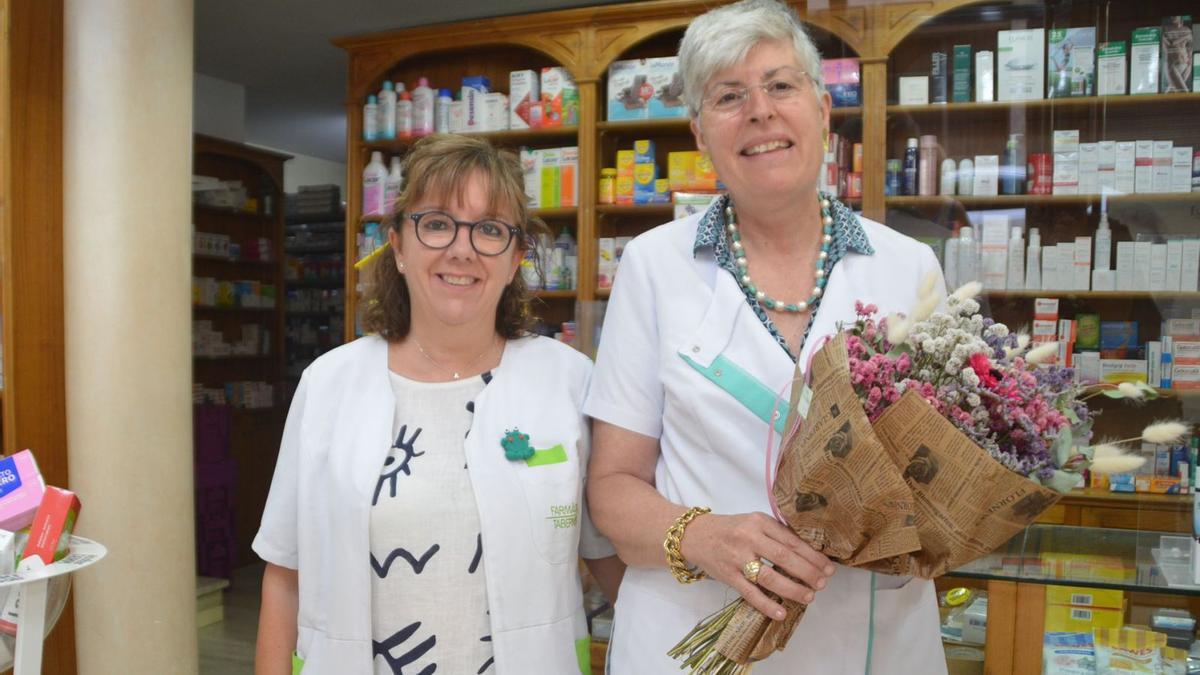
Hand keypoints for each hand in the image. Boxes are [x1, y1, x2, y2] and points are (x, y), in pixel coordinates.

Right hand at [680, 512, 833, 620]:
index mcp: (759, 522)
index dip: (812, 556)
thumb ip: (776, 534)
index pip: (791, 540)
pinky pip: (750, 593)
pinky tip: (781, 613)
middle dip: (807, 572)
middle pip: (784, 558)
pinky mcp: (728, 576)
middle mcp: (749, 538)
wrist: (694, 535)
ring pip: (769, 577)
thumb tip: (808, 556)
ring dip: (792, 589)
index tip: (827, 567)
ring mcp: (737, 558)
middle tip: (822, 583)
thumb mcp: (753, 523)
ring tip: (809, 597)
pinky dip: (767, 605)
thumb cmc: (729, 529)